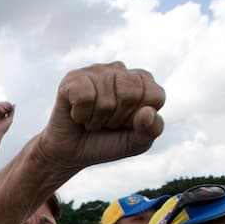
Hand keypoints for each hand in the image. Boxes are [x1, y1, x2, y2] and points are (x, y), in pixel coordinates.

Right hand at [0, 101, 13, 135]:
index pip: (4, 105)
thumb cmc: (3, 128)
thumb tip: (14, 104)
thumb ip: (12, 112)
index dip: (8, 105)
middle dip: (6, 104)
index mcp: (1, 113)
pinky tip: (3, 112)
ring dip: (3, 105)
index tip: (11, 108)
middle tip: (9, 108)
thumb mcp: (9, 119)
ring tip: (6, 110)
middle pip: (1, 103)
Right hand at [34, 62, 164, 174]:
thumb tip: (148, 112)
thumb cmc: (105, 143)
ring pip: (106, 100)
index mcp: (142, 81)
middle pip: (131, 95)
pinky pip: (84, 97)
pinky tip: (77, 114)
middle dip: (117, 119)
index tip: (125, 124)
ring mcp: (95, 71)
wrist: (70, 154)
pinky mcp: (72, 79)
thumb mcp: (135, 143)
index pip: (154, 96)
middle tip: (105, 122)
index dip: (138, 118)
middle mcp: (120, 70)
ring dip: (96, 120)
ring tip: (90, 119)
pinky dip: (81, 115)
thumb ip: (151, 130)